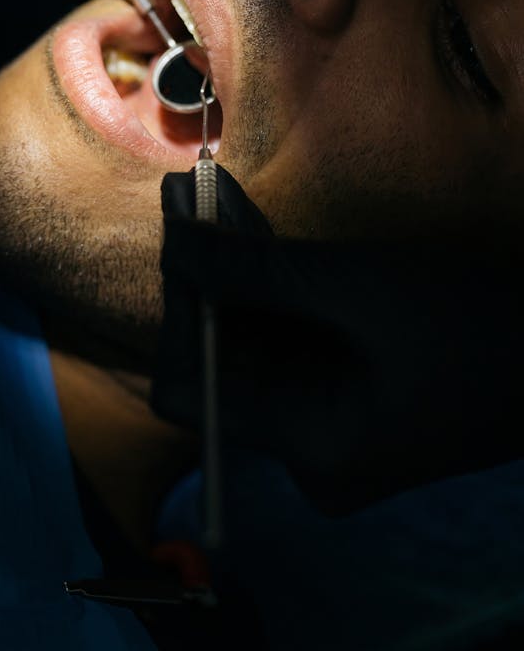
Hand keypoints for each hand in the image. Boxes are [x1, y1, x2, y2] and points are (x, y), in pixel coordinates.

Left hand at [152, 166, 523, 513]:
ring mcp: (332, 434)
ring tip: (212, 198)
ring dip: (235, 275)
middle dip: (204, 277)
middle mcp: (310, 455)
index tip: (177, 228)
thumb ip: (257, 271)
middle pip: (219, 365)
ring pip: (252, 349)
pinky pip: (288, 349)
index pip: (189, 390)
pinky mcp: (349, 405)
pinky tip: (256, 233)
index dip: (177, 306)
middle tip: (189, 196)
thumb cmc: (479, 325)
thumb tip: (171, 241)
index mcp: (310, 447)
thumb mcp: (360, 287)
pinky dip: (271, 293)